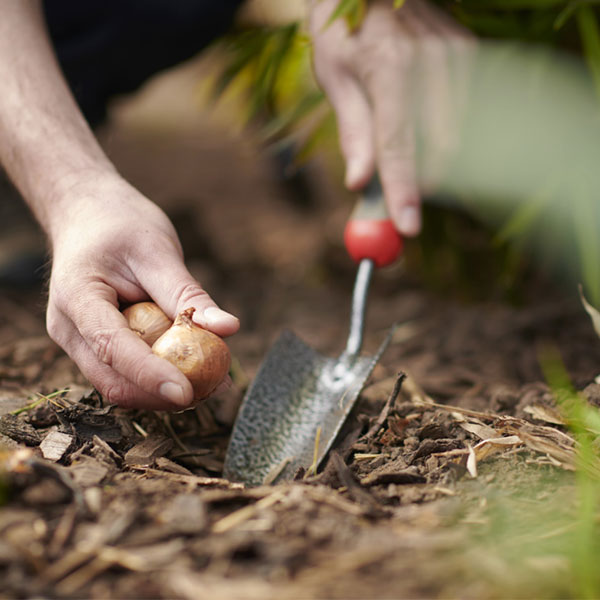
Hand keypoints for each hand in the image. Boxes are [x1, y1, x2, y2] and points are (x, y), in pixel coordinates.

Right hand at [46, 173, 238, 409]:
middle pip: (113, 381)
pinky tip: (195, 367)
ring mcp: (78, 341)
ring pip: (120, 384)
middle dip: (163, 394)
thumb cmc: (120, 224)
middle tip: (216, 388)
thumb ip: (188, 294)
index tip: (188, 392)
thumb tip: (229, 328)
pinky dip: (160, 375)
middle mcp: (70, 329)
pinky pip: (126, 371)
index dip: (150, 375)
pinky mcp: (95, 345)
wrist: (87, 214)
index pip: (112, 348)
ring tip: (214, 380)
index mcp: (78, 298)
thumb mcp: (158, 252)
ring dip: (165, 391)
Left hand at [309, 0, 472, 235]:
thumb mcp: (334, 77)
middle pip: (441, 147)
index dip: (403, 191)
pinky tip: (422, 126)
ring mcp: (457, 55)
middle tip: (401, 202)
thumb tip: (359, 183)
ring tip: (405, 157)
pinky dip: (443, 135)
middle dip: (423, 182)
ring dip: (434, 160)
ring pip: (458, 134)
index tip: (407, 227)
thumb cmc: (343, 27)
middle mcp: (432, 60)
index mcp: (388, 66)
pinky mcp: (470, 53)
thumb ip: (354, 132)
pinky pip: (464, 113)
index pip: (399, 145)